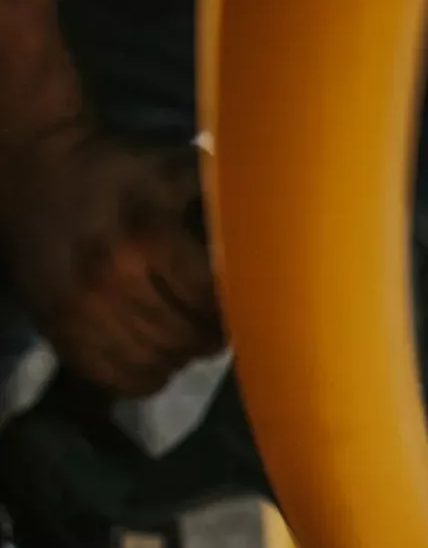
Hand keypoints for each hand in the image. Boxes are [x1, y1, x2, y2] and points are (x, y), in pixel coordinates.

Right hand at [0, 124, 221, 395]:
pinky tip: (154, 358)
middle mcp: (113, 279)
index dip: (230, 311)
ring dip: (179, 358)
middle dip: (209, 338)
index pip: (208, 298)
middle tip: (216, 330)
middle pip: (184, 337)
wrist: (36, 172)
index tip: (241, 309)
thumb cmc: (117, 172)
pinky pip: (115, 378)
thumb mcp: (170, 169)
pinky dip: (143, 376)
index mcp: (147, 236)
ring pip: (154, 364)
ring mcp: (82, 311)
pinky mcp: (60, 330)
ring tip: (185, 342)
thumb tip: (272, 232)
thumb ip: (218, 199)